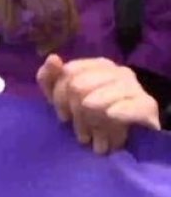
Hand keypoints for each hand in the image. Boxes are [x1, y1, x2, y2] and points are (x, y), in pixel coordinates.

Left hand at [37, 54, 160, 153]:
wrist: (129, 138)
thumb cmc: (91, 115)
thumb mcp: (62, 97)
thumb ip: (49, 77)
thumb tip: (54, 58)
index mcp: (97, 65)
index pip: (68, 72)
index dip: (60, 96)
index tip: (63, 116)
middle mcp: (117, 71)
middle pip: (79, 86)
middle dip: (75, 113)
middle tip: (79, 132)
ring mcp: (133, 86)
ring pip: (98, 99)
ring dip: (91, 123)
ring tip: (93, 139)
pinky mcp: (147, 104)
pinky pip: (127, 106)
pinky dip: (117, 112)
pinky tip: (110, 117)